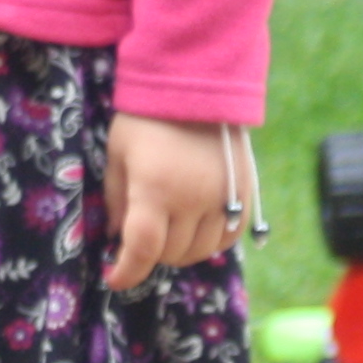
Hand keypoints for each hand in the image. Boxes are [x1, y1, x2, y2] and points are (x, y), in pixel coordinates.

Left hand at [99, 114, 237, 293]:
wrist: (197, 84)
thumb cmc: (146, 119)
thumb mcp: (118, 155)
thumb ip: (116, 200)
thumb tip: (119, 238)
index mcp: (155, 188)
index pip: (142, 249)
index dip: (127, 272)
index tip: (115, 278)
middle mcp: (194, 199)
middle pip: (171, 253)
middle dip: (149, 253)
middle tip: (140, 237)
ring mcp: (225, 197)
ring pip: (201, 251)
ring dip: (180, 250)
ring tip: (167, 230)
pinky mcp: (247, 193)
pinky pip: (229, 237)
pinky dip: (209, 242)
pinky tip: (195, 227)